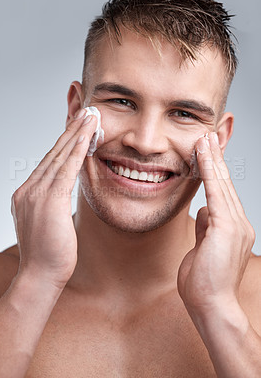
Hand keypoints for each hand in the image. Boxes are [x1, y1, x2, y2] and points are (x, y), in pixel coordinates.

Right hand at [11, 110, 96, 287]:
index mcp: (28, 193)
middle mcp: (29, 188)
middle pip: (53, 153)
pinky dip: (76, 150)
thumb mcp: (48, 223)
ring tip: (90, 115)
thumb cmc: (49, 254)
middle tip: (85, 111)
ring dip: (76, 133)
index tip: (77, 126)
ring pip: (59, 156)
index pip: (50, 161)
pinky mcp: (49, 200)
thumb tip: (61, 195)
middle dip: (71, 130)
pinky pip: (66, 169)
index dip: (64, 142)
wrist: (39, 276)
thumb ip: (52, 204)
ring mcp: (36, 193)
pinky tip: (87, 136)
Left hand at [177, 132, 254, 314]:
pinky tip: (204, 156)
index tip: (207, 154)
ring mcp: (236, 225)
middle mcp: (239, 223)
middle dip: (215, 159)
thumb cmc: (204, 281)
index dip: (215, 172)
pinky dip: (210, 173)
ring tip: (205, 139)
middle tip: (208, 136)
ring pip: (222, 185)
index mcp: (232, 228)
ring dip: (212, 160)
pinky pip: (216, 194)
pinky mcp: (227, 228)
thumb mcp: (202, 248)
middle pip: (225, 184)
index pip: (222, 193)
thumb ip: (205, 228)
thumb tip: (203, 211)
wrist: (210, 305)